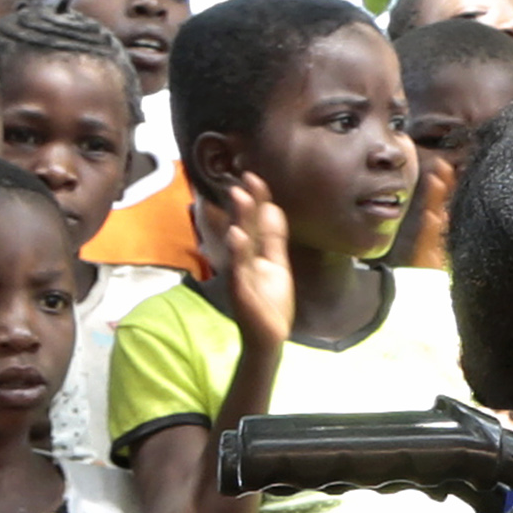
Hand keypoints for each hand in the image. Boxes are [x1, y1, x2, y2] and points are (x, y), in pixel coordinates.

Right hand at [195, 167, 297, 351]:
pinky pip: (238, 268)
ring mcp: (240, 273)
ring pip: (239, 242)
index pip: (253, 220)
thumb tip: (272, 207)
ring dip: (239, 218)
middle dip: (244, 203)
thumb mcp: (276, 263)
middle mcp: (243, 259)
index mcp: (253, 252)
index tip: (254, 176)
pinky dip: (237, 251)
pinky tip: (236, 235)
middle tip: (243, 178)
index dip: (255, 199)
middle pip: (243, 225)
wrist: (269, 336)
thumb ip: (273, 237)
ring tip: (240, 196)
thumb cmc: (270, 301)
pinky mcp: (240, 290)